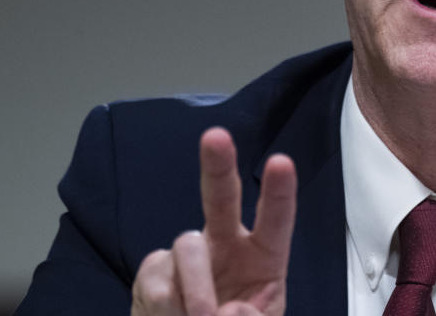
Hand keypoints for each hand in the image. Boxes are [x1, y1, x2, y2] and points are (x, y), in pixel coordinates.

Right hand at [131, 127, 296, 315]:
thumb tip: (228, 313)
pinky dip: (167, 308)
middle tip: (216, 137)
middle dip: (218, 165)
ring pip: (187, 246)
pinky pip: (156, 279)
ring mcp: (188, 257)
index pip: (276, 219)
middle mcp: (226, 246)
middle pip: (222, 197)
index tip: (281, 162)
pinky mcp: (154, 273)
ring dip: (196, 289)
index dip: (279, 191)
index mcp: (264, 256)